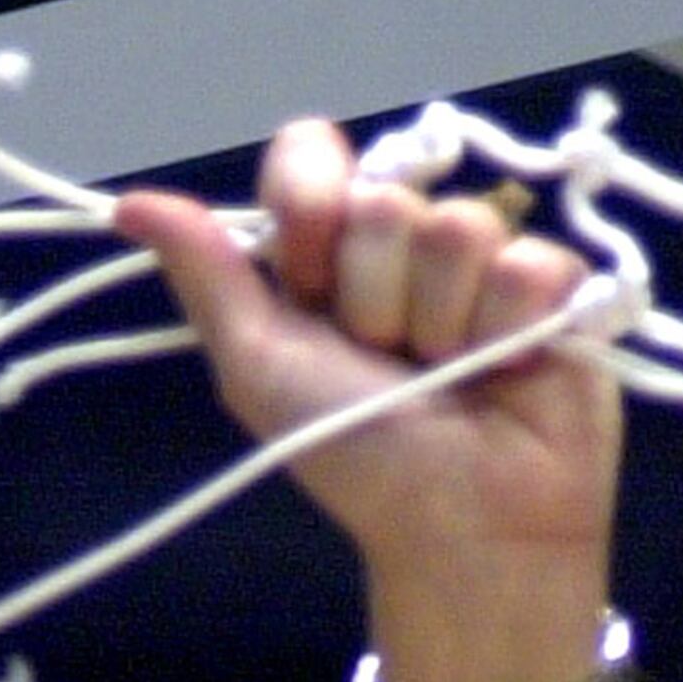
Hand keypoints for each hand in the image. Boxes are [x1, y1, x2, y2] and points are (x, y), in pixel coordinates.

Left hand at [118, 121, 621, 681]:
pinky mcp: (554, 283)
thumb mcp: (258, 367)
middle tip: (386, 358)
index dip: (313, 207)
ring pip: (459, 227)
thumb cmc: (354, 455)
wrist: (460, 527)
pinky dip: (511, 329)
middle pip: (386, 199)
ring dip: (444, 320)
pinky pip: (529, 262)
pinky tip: (508, 370)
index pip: (312, 154)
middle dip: (377, 293)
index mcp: (325, 253)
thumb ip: (207, 276)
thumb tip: (128, 206)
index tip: (311, 282)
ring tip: (452, 373)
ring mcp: (479, 260)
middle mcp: (401, 245)